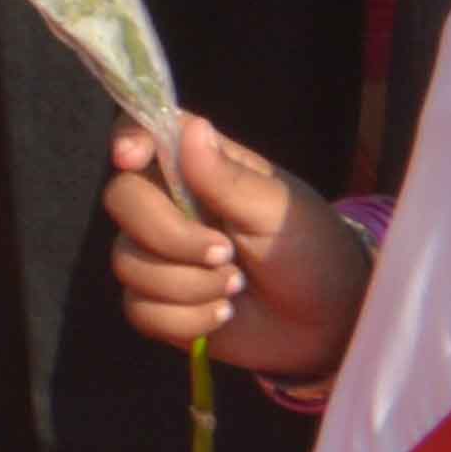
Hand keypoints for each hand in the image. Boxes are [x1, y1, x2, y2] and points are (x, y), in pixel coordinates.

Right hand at [105, 109, 372, 382]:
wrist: (329, 325)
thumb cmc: (311, 251)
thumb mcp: (278, 212)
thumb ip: (228, 177)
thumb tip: (192, 127)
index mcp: (195, 167)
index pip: (140, 132)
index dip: (126, 139)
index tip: (130, 160)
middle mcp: (166, 204)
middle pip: (122, 201)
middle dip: (172, 237)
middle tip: (226, 254)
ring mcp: (158, 254)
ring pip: (127, 262)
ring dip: (189, 285)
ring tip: (236, 290)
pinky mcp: (157, 302)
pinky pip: (139, 309)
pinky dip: (186, 319)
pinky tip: (221, 315)